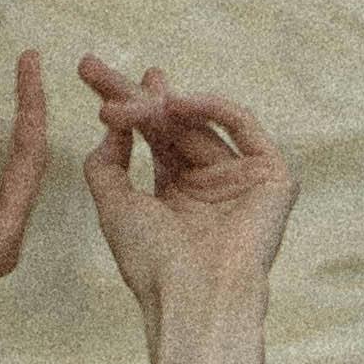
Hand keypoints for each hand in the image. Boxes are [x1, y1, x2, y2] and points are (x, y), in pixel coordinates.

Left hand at [79, 60, 296, 333]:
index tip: (91, 73)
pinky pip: (243, 125)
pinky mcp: (272, 177)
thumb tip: (110, 124)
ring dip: (160, 105)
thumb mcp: (114, 208)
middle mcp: (211, 183)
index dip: (126, 104)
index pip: (153, 137)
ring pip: (199, 123)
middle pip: (171, 124)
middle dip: (133, 93)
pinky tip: (175, 102)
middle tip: (91, 66)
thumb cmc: (154, 266)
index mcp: (179, 195)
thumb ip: (106, 165)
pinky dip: (211, 107)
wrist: (195, 297)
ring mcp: (242, 178)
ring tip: (128, 98)